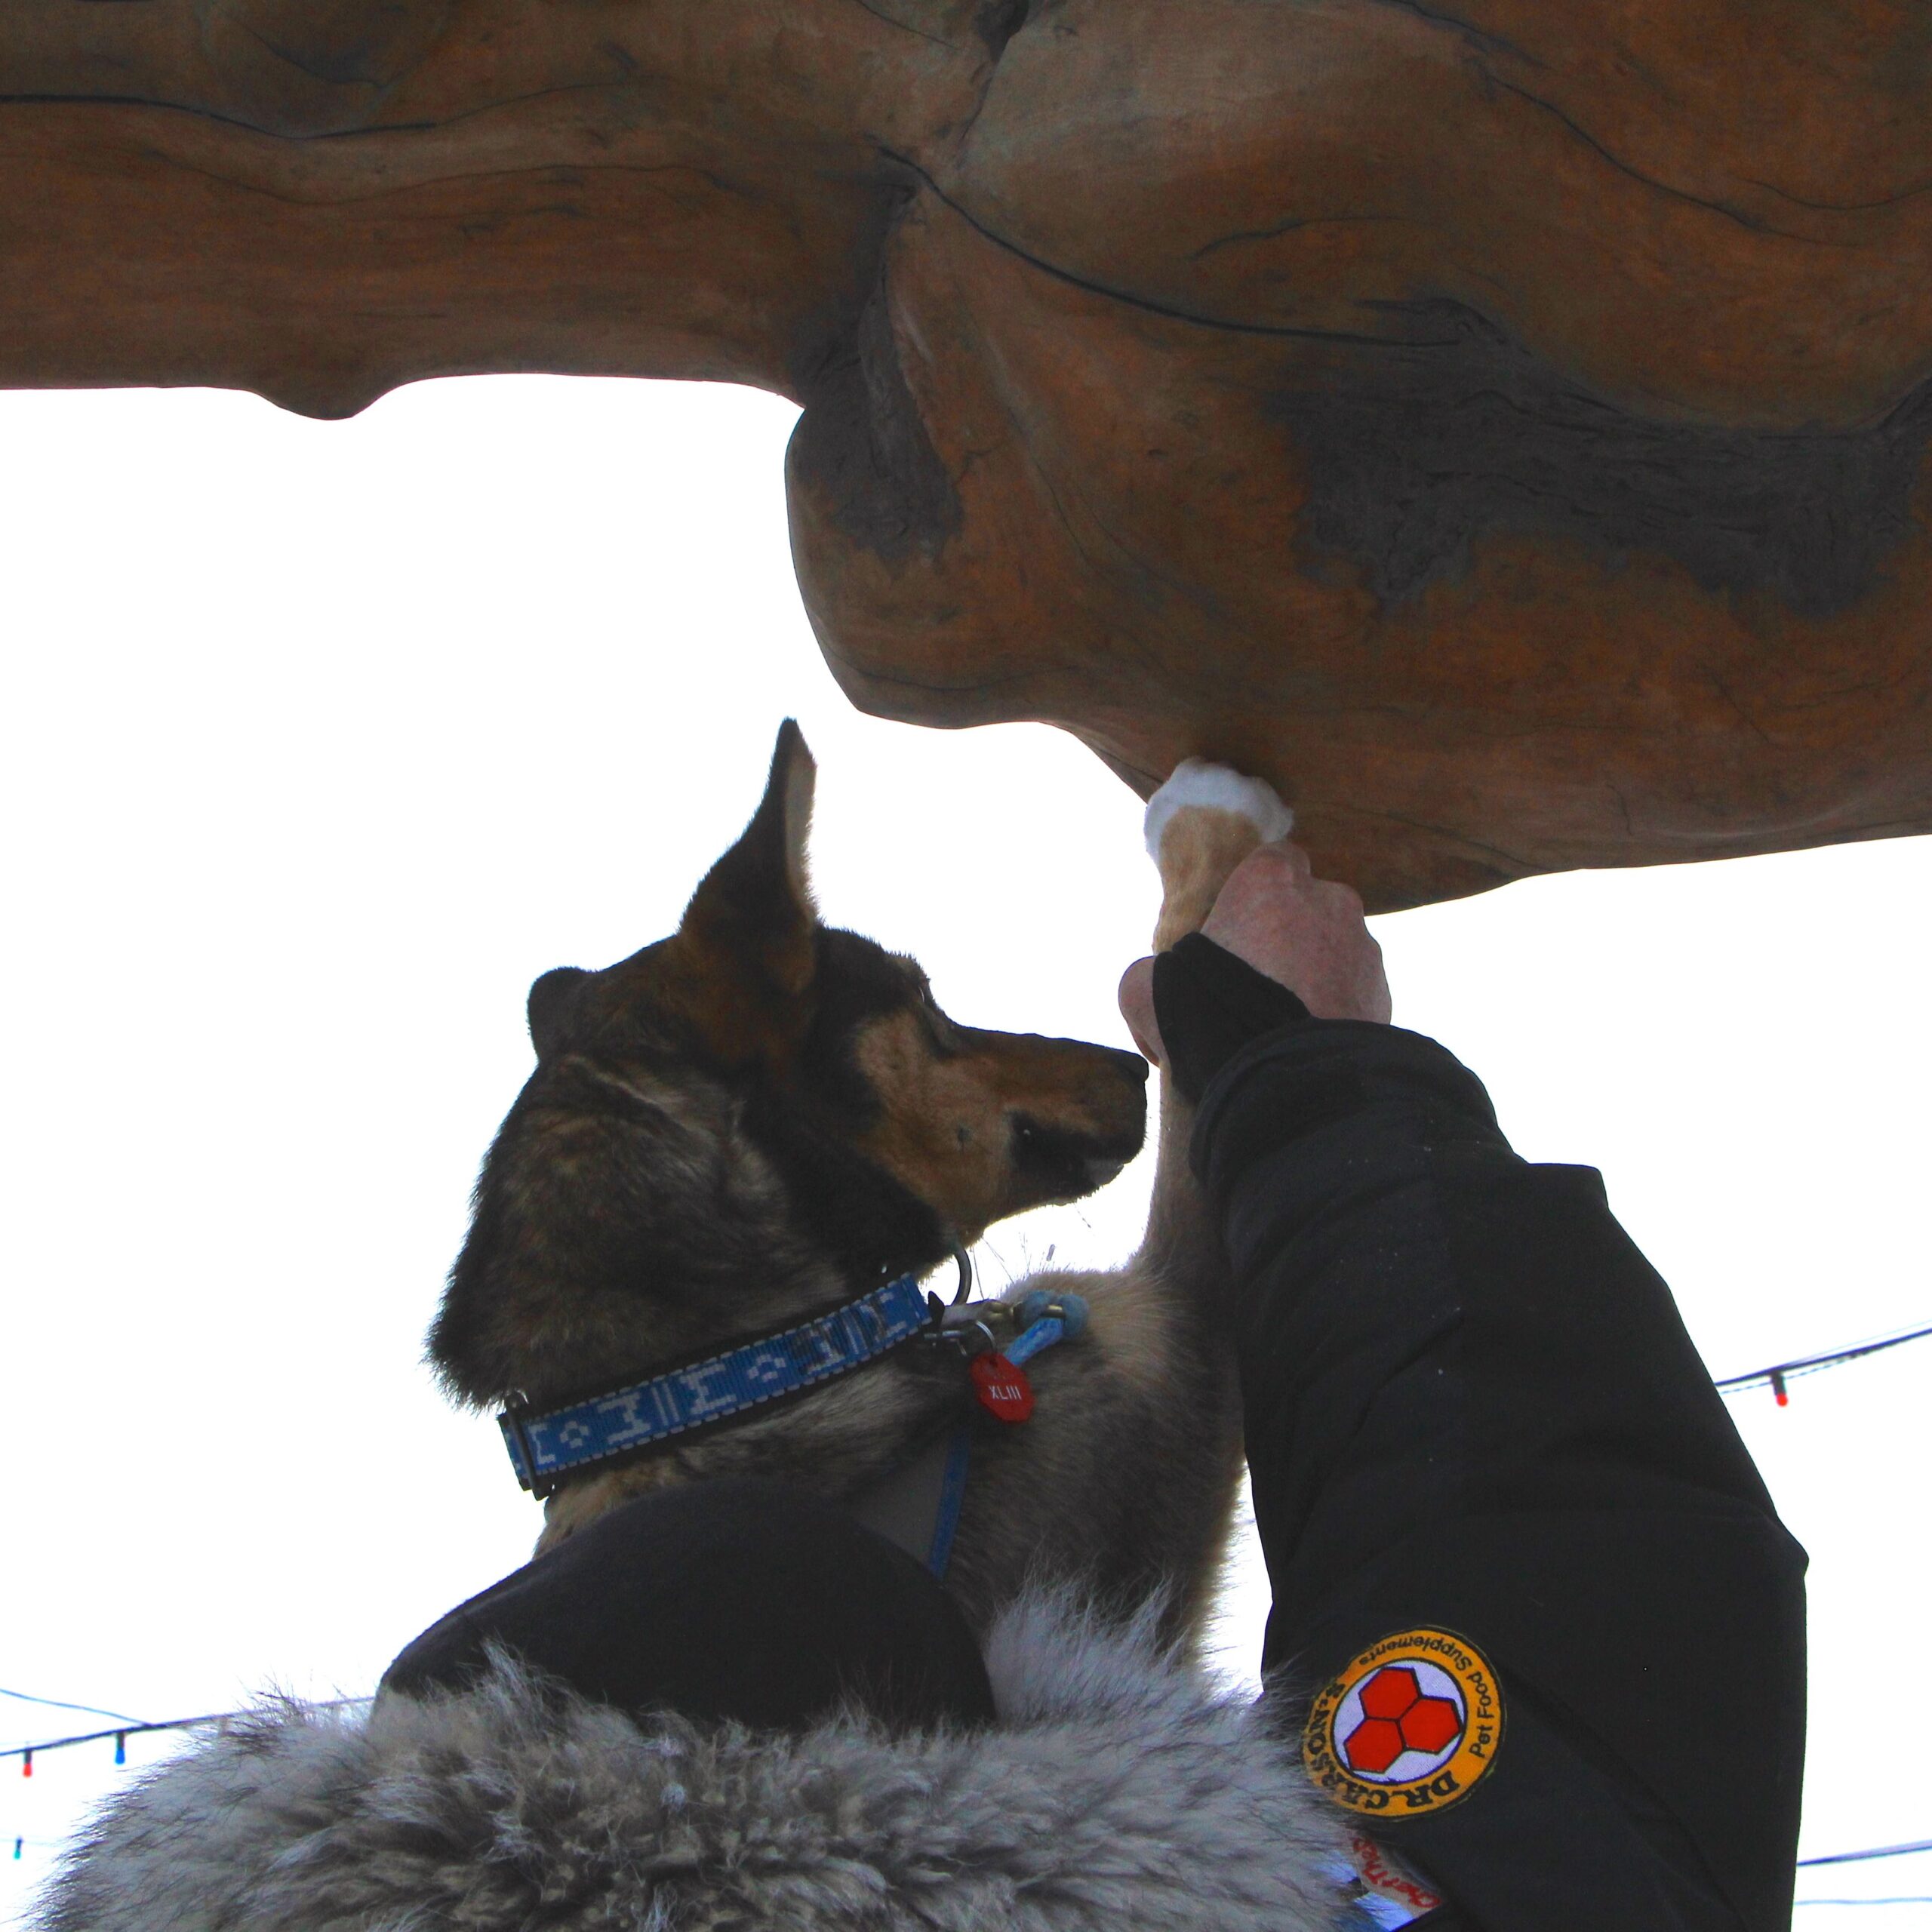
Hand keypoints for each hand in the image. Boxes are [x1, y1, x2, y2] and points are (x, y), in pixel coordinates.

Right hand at [1118, 841, 1390, 1063]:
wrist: (1287, 1079)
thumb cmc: (1212, 1017)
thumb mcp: (1147, 988)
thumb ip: (1151, 973)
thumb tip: (1155, 993)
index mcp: (1272, 879)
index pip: (1272, 860)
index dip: (1254, 893)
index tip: (1233, 930)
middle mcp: (1329, 899)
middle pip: (1309, 904)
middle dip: (1288, 934)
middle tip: (1256, 982)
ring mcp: (1364, 946)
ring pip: (1336, 947)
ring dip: (1315, 972)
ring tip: (1284, 1020)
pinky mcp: (1383, 992)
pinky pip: (1354, 989)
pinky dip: (1335, 1007)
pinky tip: (1307, 1040)